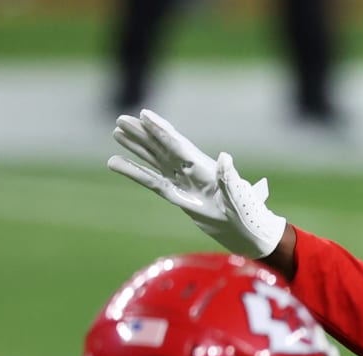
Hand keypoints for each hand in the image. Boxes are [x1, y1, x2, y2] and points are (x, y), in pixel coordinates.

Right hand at [108, 110, 287, 260]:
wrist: (247, 234)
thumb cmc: (247, 214)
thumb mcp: (239, 197)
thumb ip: (230, 178)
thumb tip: (225, 157)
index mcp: (205, 168)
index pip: (178, 146)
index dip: (161, 130)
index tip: (144, 115)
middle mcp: (191, 171)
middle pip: (162, 147)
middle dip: (142, 133)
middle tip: (120, 118)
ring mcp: (183, 182)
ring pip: (154, 159)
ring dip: (136, 146)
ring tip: (116, 132)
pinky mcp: (177, 195)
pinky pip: (151, 180)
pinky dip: (134, 171)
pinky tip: (115, 163)